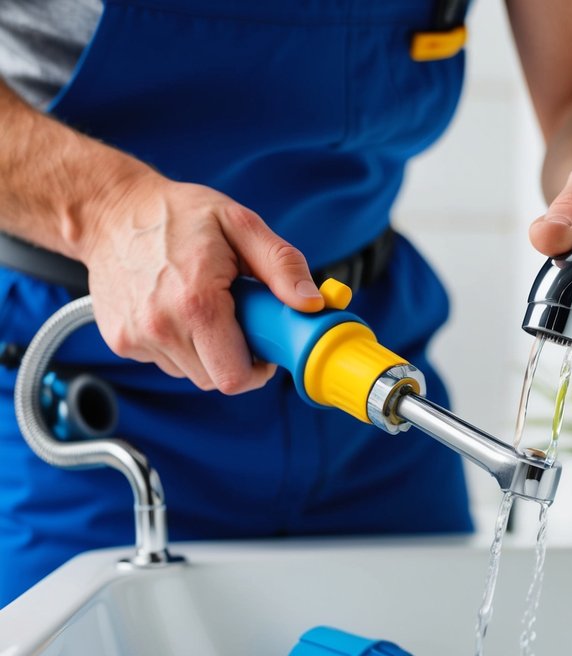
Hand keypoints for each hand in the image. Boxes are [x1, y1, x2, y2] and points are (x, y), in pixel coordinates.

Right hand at [81, 171, 322, 392]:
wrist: (110, 211)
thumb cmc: (177, 214)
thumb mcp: (241, 225)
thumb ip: (282, 266)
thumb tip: (312, 303)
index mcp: (196, 302)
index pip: (236, 376)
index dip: (258, 369)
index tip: (264, 346)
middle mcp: (161, 326)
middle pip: (216, 379)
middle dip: (237, 358)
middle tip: (238, 321)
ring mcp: (135, 337)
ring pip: (191, 372)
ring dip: (207, 350)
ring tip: (204, 307)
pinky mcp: (120, 340)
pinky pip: (166, 361)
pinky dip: (180, 344)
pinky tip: (177, 309)